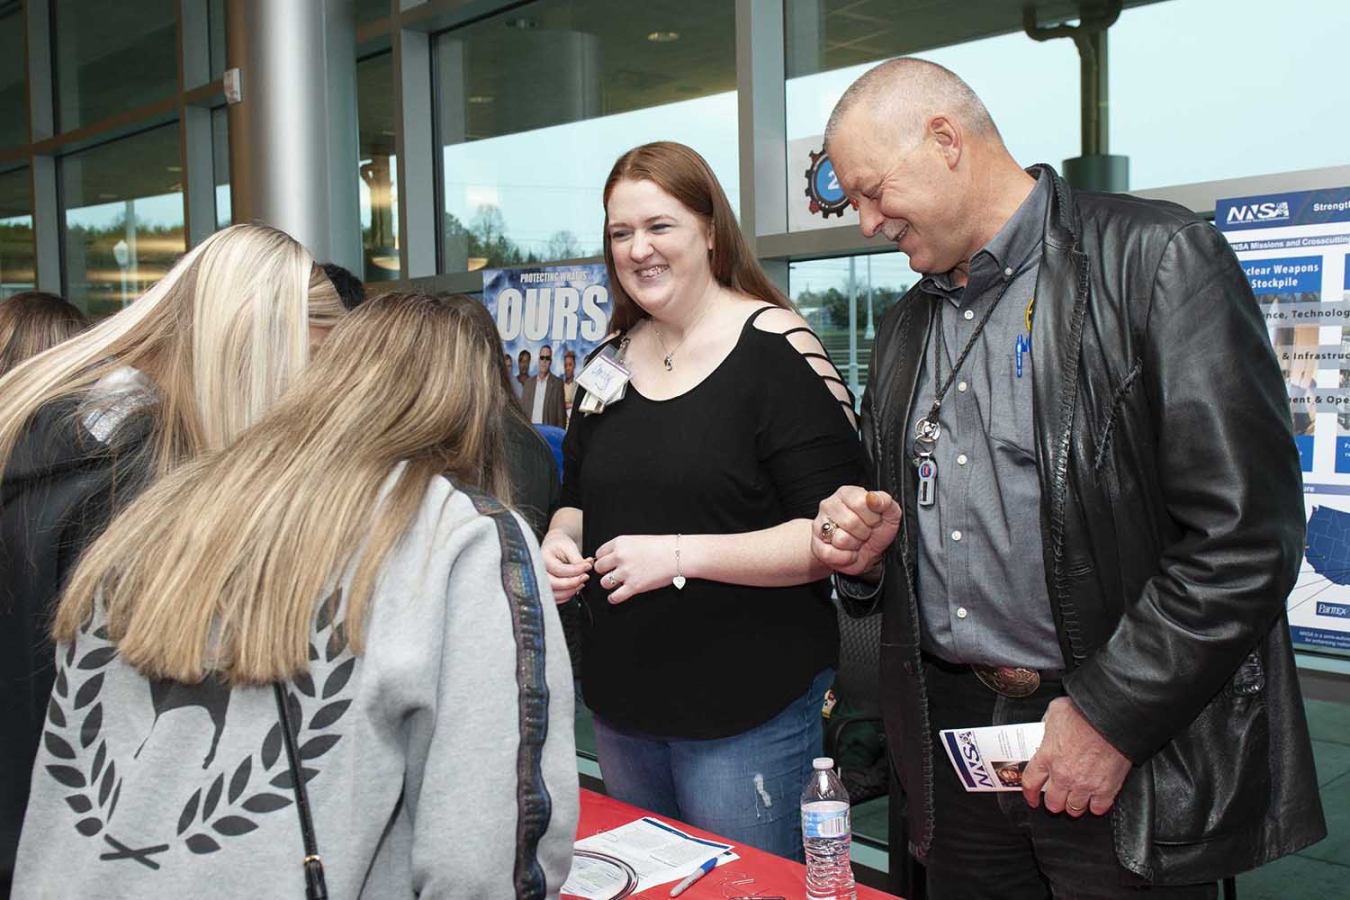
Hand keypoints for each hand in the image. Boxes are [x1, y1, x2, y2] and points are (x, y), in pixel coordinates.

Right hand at [541, 530, 590, 602]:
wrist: (553, 547)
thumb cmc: (560, 545)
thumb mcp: (569, 547)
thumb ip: (577, 559)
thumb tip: (587, 568)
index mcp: (542, 558)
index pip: (559, 570)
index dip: (575, 570)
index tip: (587, 567)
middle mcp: (538, 571)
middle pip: (553, 584)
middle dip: (572, 583)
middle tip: (585, 577)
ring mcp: (540, 582)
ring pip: (554, 594)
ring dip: (571, 591)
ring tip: (582, 582)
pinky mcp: (545, 589)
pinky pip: (555, 598)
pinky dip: (567, 596)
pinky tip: (576, 587)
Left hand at [592, 535, 676, 604]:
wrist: (677, 555)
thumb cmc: (661, 547)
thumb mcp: (637, 540)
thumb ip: (622, 548)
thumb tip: (611, 558)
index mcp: (620, 543)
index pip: (599, 553)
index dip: (603, 559)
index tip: (607, 563)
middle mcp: (620, 557)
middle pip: (599, 568)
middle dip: (604, 571)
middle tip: (612, 573)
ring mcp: (626, 572)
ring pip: (604, 582)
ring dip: (609, 584)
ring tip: (616, 584)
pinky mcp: (634, 586)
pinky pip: (615, 596)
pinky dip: (613, 598)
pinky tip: (615, 597)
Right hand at [811, 487, 901, 576]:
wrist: (863, 554)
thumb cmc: (874, 531)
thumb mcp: (889, 515)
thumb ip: (886, 502)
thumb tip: (874, 498)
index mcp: (847, 493)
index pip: (861, 502)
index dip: (872, 517)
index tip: (874, 521)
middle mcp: (829, 505)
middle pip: (851, 522)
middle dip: (864, 533)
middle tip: (864, 533)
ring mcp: (820, 525)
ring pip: (841, 539)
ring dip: (854, 545)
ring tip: (855, 541)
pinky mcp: (816, 546)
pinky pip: (833, 555)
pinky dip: (846, 558)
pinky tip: (848, 552)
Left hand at [1021, 697, 1131, 816]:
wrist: (1111, 719)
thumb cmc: (1084, 712)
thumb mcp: (1056, 711)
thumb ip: (1048, 723)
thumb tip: (1047, 725)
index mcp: (1047, 756)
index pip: (1031, 782)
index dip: (1030, 794)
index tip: (1032, 799)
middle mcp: (1063, 774)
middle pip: (1053, 802)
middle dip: (1054, 802)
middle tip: (1058, 799)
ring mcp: (1084, 784)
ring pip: (1074, 809)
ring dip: (1074, 806)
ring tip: (1076, 800)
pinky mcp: (1106, 788)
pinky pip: (1098, 808)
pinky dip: (1096, 806)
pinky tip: (1095, 801)